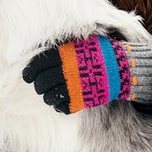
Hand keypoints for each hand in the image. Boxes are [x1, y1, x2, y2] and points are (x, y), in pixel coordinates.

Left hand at [22, 35, 151, 113]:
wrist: (124, 67)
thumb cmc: (102, 53)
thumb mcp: (83, 44)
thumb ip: (65, 48)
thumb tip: (46, 53)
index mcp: (65, 55)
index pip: (39, 64)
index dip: (30, 71)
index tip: (27, 75)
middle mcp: (67, 71)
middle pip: (42, 82)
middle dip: (38, 85)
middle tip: (38, 86)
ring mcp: (74, 87)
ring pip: (50, 96)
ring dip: (47, 97)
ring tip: (48, 95)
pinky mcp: (82, 100)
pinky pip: (63, 107)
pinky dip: (58, 107)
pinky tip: (59, 104)